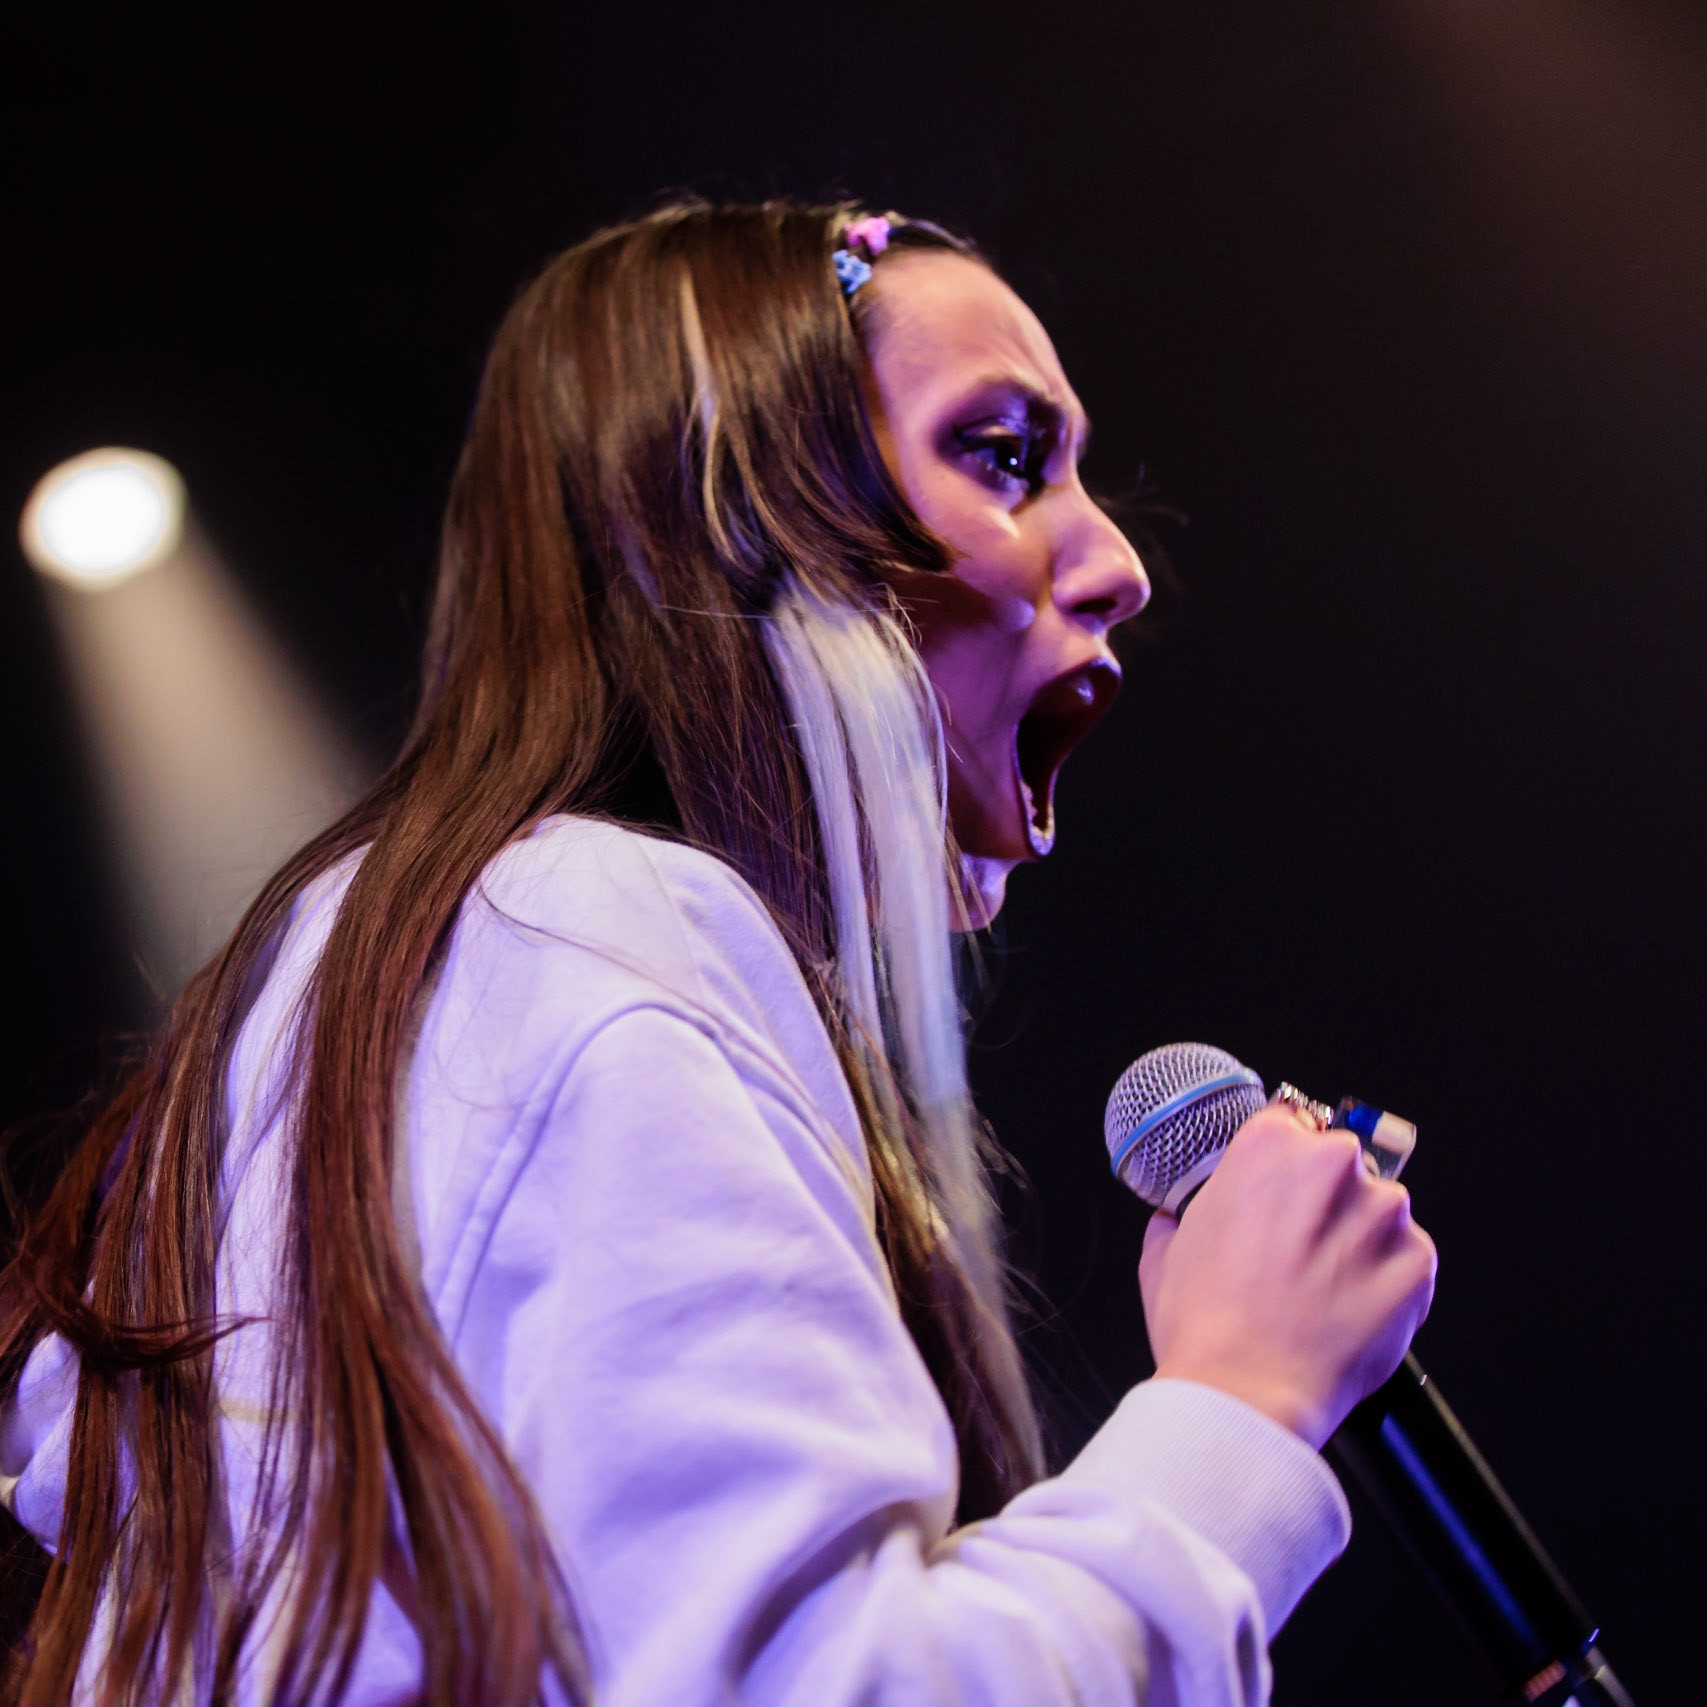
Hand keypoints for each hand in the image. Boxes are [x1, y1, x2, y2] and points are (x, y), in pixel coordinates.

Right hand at [1138, 1106, 1436, 1448]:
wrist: (1246, 1394)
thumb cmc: (1205, 1325)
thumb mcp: (1165, 1249)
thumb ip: (1183, 1214)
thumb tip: (1178, 1217)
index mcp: (1268, 1145)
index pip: (1291, 1124)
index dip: (1284, 1164)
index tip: (1284, 1189)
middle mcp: (1332, 1163)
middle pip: (1340, 1164)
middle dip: (1324, 1200)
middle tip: (1298, 1249)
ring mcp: (1382, 1213)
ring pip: (1379, 1211)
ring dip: (1359, 1239)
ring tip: (1323, 1288)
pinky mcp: (1418, 1262)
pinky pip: (1409, 1258)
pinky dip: (1387, 1280)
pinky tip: (1350, 1309)